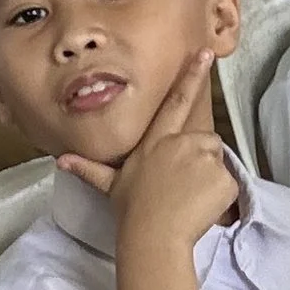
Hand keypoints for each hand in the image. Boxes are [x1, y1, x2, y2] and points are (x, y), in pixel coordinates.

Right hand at [58, 48, 237, 246]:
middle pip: (204, 139)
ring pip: (217, 160)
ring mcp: (203, 157)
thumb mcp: (110, 185)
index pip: (177, 101)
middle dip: (200, 157)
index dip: (192, 75)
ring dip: (209, 176)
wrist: (154, 234)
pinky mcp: (221, 176)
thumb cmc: (132, 210)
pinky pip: (229, 182)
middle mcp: (181, 142)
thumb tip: (60, 161)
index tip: (206, 54)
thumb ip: (88, 169)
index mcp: (158, 140)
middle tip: (184, 186)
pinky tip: (202, 206)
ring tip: (190, 198)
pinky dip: (221, 194)